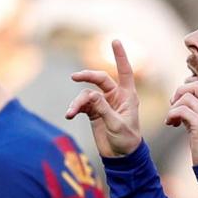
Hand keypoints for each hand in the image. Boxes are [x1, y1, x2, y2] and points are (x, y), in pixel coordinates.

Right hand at [66, 39, 141, 156]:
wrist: (120, 157)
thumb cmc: (126, 140)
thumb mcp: (117, 124)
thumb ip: (104, 108)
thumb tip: (90, 95)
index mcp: (128, 96)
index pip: (125, 71)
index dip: (120, 56)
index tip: (115, 40)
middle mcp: (116, 96)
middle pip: (100, 79)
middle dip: (87, 76)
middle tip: (75, 77)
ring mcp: (103, 103)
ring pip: (87, 94)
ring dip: (78, 102)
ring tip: (71, 112)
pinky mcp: (93, 112)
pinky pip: (81, 105)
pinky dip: (75, 108)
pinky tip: (70, 115)